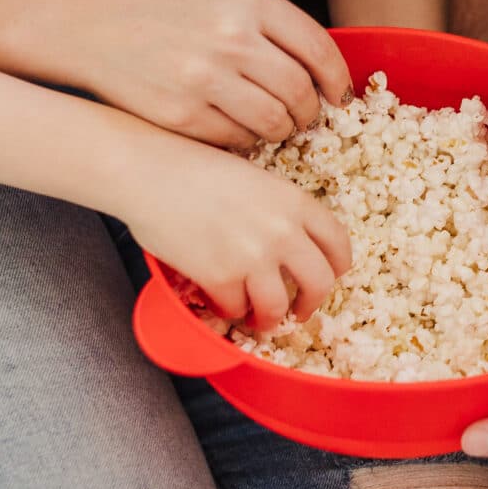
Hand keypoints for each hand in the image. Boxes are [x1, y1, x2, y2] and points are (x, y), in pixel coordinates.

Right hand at [18, 0, 352, 148]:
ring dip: (281, 132)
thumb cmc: (158, 8)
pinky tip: (238, 132)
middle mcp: (231, 36)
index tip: (338, 96)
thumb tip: (320, 73)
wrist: (86, 22)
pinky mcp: (181, 113)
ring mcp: (205, 77)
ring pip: (274, 123)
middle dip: (309, 114)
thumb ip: (268, 26)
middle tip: (304, 119)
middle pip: (300, 93)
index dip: (337, 81)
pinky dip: (246, 143)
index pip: (319, 50)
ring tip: (273, 127)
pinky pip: (237, 141)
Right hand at [126, 136, 353, 330]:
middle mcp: (282, 230)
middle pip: (320, 283)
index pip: (339, 244)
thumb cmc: (194, 170)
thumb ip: (279, 210)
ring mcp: (253, 256)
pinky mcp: (220, 276)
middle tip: (298, 312)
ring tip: (257, 318)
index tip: (328, 277)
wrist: (148, 172)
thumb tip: (292, 248)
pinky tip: (219, 300)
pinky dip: (228, 309)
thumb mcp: (254, 179)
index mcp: (294, 201)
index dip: (336, 268)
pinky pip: (235, 309)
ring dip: (269, 318)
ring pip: (278, 307)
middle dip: (311, 304)